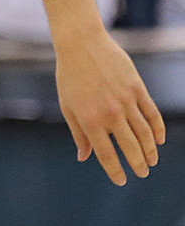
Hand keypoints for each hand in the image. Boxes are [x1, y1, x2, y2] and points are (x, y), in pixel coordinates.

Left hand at [53, 25, 164, 184]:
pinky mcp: (137, 89)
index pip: (106, 155)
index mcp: (90, 120)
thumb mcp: (67, 106)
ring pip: (145, 134)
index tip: (121, 181)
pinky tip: (158, 141)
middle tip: (142, 173)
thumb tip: (84, 158)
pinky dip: (157, 130)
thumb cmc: (70, 76)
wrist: (81, 44)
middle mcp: (110, 113)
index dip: (115, 171)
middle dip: (138, 165)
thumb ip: (78, 133)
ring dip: (150, 151)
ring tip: (151, 161)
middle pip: (131, 148)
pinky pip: (153, 115)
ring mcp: (126, 101)